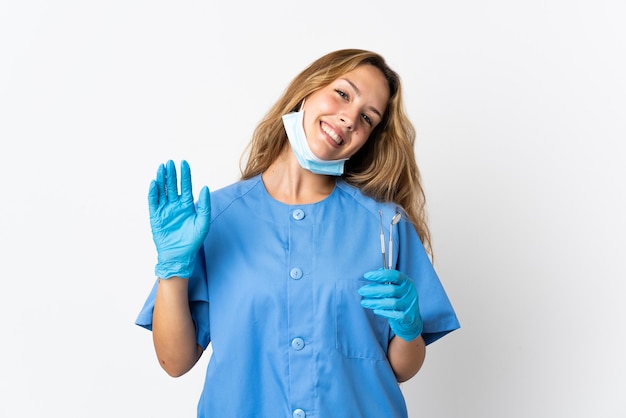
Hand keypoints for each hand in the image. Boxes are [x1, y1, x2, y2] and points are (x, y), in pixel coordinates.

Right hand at [148, 160, 210, 278]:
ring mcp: (164, 210)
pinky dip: (153, 193)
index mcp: (187, 205)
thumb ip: (204, 206)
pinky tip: (154, 184)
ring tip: (161, 168)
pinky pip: (153, 202)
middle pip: (172, 186)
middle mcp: (175, 205)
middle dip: (171, 174)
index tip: (183, 163)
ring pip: (162, 191)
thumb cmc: (192, 241)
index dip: (184, 175)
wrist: (179, 256)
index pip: (185, 186)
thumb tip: (205, 188)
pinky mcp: (155, 216)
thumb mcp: (203, 223)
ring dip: (161, 180)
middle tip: (169, 162)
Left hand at [358, 269, 422, 341]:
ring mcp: (409, 305)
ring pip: (392, 303)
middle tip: (361, 291)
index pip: (394, 275)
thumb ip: (387, 280)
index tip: (367, 275)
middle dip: (373, 290)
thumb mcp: (396, 288)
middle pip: (391, 289)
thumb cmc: (400, 301)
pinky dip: (384, 312)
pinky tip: (375, 310)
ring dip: (375, 302)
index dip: (380, 274)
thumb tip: (377, 272)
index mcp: (407, 282)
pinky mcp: (408, 317)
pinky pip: (394, 315)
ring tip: (364, 302)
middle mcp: (410, 292)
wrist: (411, 321)